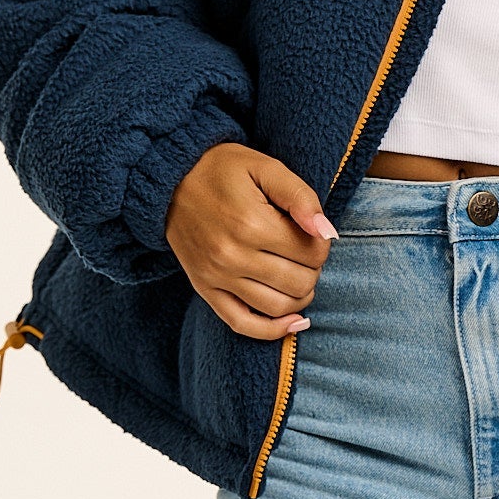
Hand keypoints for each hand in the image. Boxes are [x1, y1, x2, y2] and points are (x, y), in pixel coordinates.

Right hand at [164, 142, 337, 340]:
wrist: (170, 180)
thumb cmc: (223, 170)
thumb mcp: (265, 168)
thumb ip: (300, 197)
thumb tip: (327, 232)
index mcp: (251, 223)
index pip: (311, 253)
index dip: (322, 243)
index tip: (314, 231)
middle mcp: (233, 256)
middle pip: (299, 282)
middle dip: (313, 268)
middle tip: (306, 250)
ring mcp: (216, 277)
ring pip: (278, 307)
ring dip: (301, 296)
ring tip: (299, 275)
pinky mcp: (205, 289)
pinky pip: (242, 324)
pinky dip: (273, 330)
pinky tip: (293, 320)